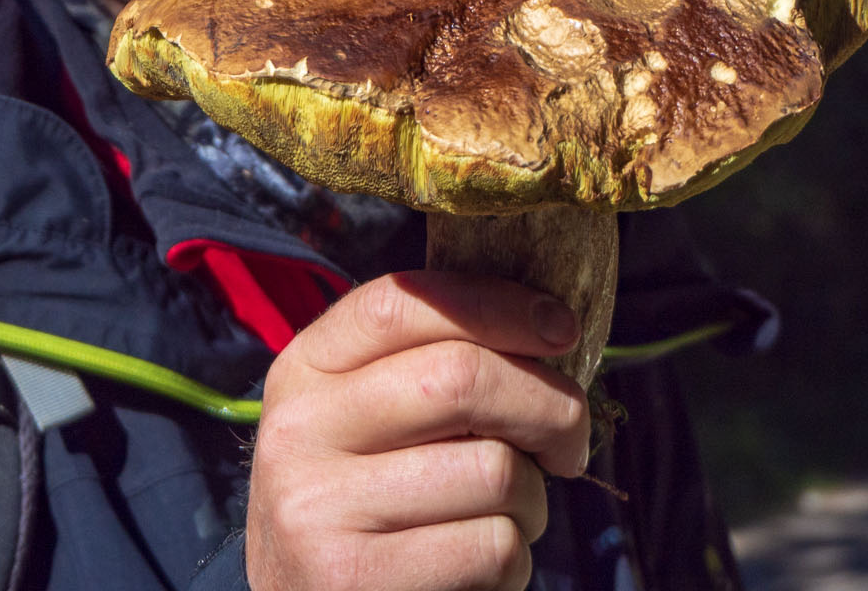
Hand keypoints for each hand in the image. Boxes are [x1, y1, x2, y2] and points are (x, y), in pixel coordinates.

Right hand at [244, 270, 591, 590]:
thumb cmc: (368, 507)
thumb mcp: (367, 422)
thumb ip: (427, 369)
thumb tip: (546, 328)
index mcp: (303, 370)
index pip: (402, 303)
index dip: (495, 305)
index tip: (560, 327)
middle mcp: (298, 428)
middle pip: (460, 377)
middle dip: (549, 407)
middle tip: (568, 443)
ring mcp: (317, 505)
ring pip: (494, 470)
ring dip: (532, 502)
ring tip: (502, 520)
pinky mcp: (353, 577)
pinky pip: (491, 547)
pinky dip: (512, 563)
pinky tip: (478, 570)